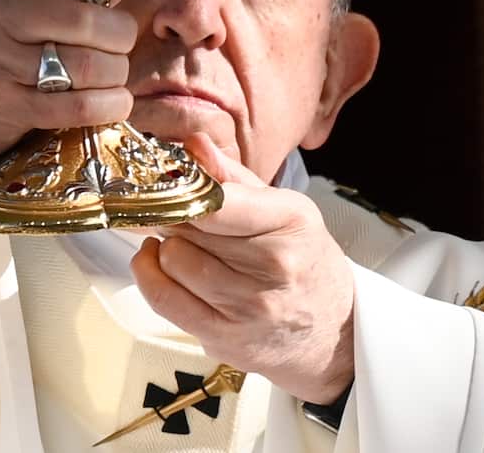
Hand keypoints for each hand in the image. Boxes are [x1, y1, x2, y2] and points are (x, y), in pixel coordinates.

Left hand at [131, 134, 355, 404]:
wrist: (332, 330)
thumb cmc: (303, 259)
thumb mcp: (284, 208)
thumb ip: (234, 178)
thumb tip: (193, 144)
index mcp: (291, 222)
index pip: (219, 201)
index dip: (184, 189)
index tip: (170, 183)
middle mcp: (274, 266)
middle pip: (189, 227)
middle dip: (174, 214)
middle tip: (177, 210)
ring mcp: (248, 308)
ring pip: (172, 260)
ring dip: (167, 246)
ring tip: (184, 241)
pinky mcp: (223, 338)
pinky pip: (163, 299)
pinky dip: (150, 275)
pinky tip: (159, 261)